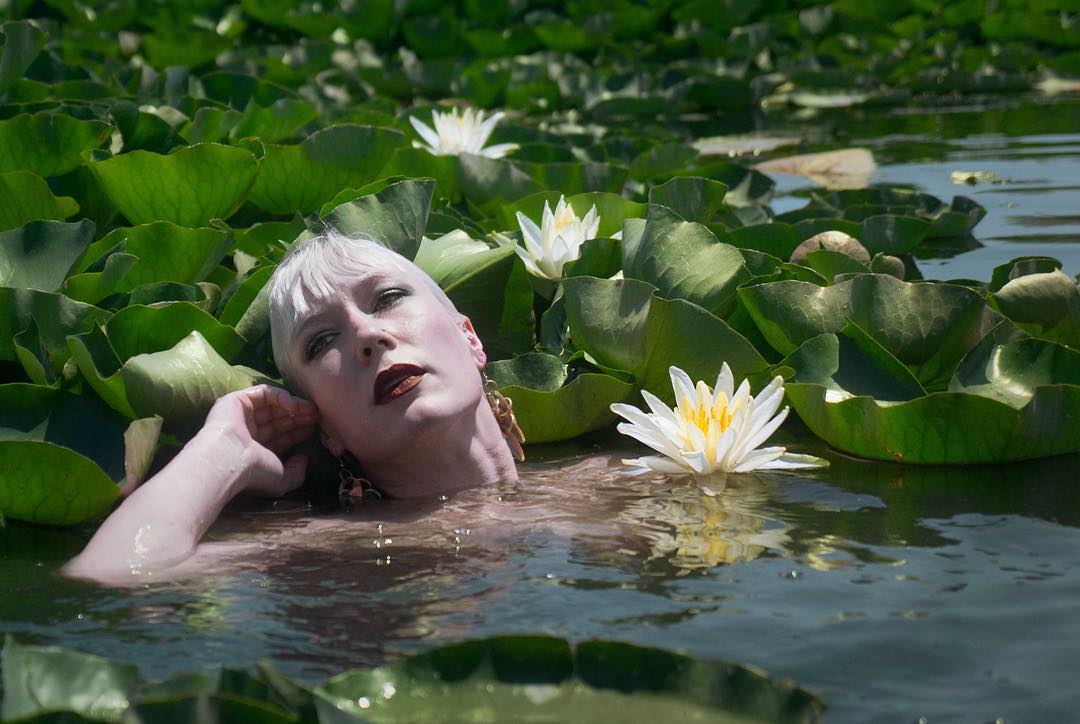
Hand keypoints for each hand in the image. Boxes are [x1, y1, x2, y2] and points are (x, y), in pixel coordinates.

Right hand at [202, 385, 318, 496]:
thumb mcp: (282, 479)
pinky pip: (264, 393)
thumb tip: (303, 458)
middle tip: (317, 416)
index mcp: (254, 451)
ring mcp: (241, 415)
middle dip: (299, 418)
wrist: (230, 460)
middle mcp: (247, 432)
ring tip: (311, 410)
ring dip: (294, 406)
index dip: (299, 432)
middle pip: (278, 419)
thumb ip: (296, 473)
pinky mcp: (236, 400)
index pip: (281, 437)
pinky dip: (282, 397)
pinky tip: (295, 407)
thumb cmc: (254, 473)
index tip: (316, 429)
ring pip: (272, 405)